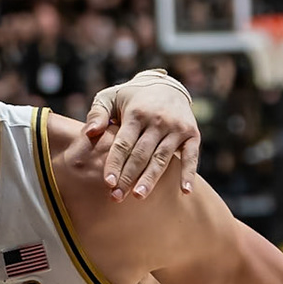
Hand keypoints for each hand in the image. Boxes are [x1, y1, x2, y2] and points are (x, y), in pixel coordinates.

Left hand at [85, 76, 199, 199]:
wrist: (168, 86)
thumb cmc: (132, 97)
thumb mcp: (111, 97)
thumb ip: (98, 113)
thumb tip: (90, 132)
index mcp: (136, 113)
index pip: (124, 143)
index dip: (115, 163)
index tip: (108, 183)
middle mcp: (158, 121)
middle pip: (141, 154)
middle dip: (128, 177)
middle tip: (117, 197)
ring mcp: (176, 128)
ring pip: (162, 158)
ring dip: (151, 179)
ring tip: (139, 197)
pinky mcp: (192, 134)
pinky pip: (191, 157)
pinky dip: (189, 174)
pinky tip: (184, 191)